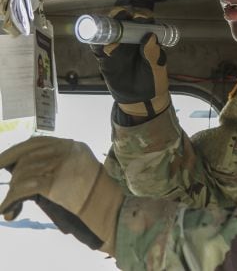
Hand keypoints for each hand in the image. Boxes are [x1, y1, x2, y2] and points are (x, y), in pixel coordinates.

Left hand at [0, 136, 123, 254]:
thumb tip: (24, 170)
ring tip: (11, 205)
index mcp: (73, 147)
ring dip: (13, 190)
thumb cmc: (94, 197)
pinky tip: (8, 210)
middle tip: (6, 188)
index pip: (37, 142)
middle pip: (27, 155)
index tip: (2, 160)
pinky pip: (23, 188)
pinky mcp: (54, 182)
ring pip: (23, 172)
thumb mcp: (77, 172)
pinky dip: (11, 200)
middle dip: (11, 171)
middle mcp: (67, 151)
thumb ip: (56, 165)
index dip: (15, 151)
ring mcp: (61, 165)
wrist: (110, 210)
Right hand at [92, 6, 169, 117]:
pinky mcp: (105, 58)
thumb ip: (153, 53)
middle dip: (121, 14)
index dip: (140, 16)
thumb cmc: (153, 79)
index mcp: (145, 37)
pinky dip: (98, 44)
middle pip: (123, 21)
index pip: (142, 21)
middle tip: (121, 14)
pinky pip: (98, 48)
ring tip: (109, 27)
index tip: (140, 17)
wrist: (142, 98)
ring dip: (107, 26)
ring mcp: (117, 47)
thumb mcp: (157, 67)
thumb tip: (149, 37)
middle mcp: (130, 39)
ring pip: (108, 31)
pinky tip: (103, 46)